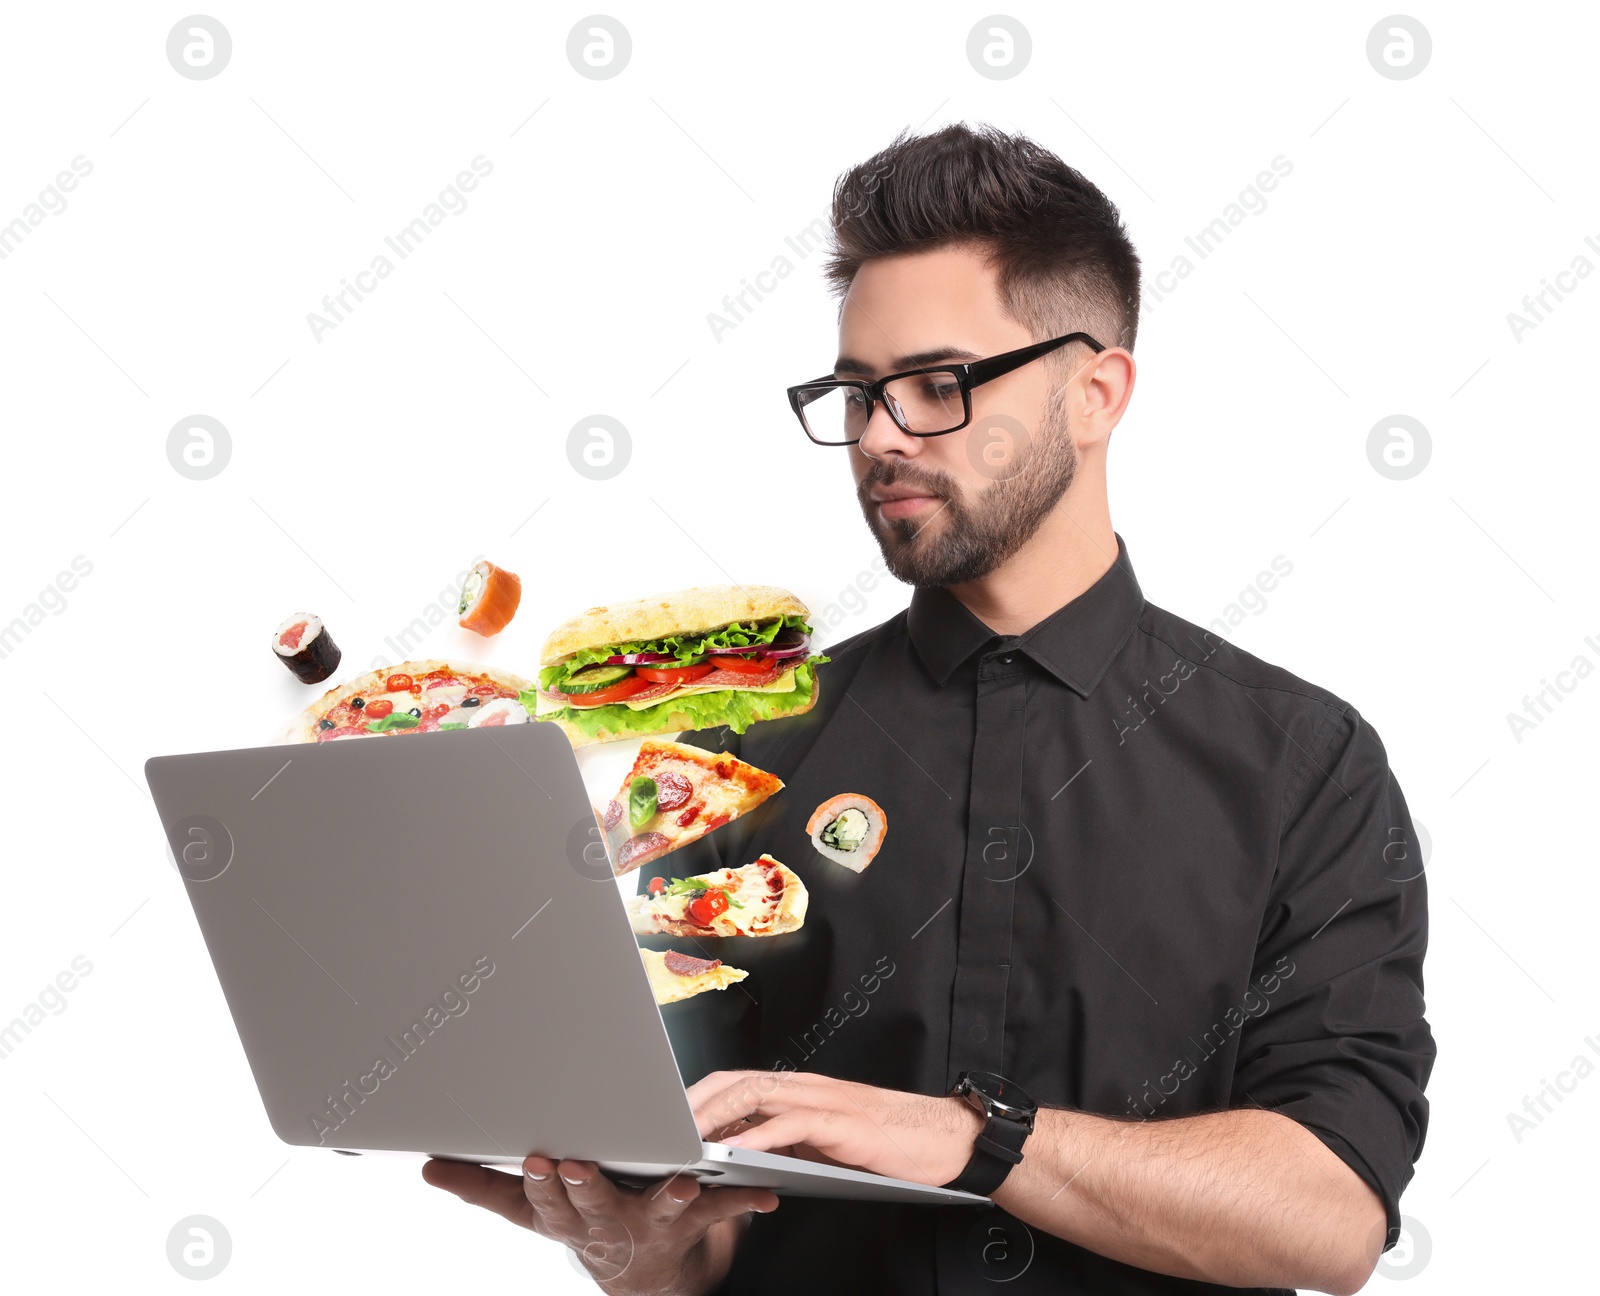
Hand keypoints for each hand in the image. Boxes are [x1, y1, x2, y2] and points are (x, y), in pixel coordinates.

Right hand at [422, 1154, 777, 1294]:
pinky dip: (745, 1202)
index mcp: (566, 1215)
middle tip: (576, 1164)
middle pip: (592, 1205)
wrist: (643, 1277)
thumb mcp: (530, 1213)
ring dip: (669, 1195)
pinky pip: (721, 1211)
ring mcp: (651, 1226)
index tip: (536, 1161)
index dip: (540, 1183)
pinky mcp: (691, 1223)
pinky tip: (766, 1196)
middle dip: (584, 1185)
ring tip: (681, 1180)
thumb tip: (428, 1166)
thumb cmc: (584, 1223)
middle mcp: (607, 1224)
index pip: (543, 1201)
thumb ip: (482, 1187)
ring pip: (657, 1209)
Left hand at [688, 1069, 983, 1186]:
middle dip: (694, 1103)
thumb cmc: (886, 1144)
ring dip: (717, 1117)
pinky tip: (738, 1154)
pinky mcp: (840, 1122)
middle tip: (663, 1129)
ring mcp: (822, 1100)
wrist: (942, 1140)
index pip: (736, 1081)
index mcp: (798, 1089)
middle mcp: (805, 1086)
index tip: (669, 1120)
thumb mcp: (824, 1144)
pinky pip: (791, 1124)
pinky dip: (759, 1137)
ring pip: (756, 1096)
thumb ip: (786, 1143)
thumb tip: (743, 1157)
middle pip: (735, 1082)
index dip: (699, 1097)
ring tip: (687, 1140)